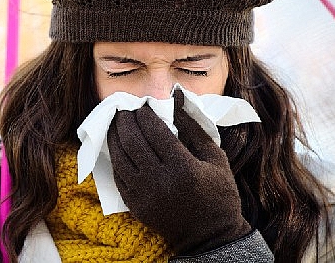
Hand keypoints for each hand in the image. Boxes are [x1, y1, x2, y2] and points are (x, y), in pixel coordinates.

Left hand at [106, 89, 250, 255]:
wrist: (210, 235)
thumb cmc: (218, 193)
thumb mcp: (215, 157)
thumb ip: (194, 127)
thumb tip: (176, 99)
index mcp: (183, 167)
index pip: (155, 131)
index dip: (145, 114)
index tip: (143, 105)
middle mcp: (160, 181)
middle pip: (133, 141)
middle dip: (126, 120)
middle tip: (125, 109)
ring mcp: (145, 194)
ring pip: (119, 158)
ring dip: (115, 136)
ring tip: (117, 123)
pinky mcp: (135, 205)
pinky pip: (117, 176)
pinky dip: (115, 157)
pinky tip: (117, 146)